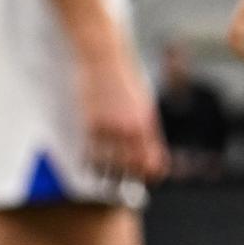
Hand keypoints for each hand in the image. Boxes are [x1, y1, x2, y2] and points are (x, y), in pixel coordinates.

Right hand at [76, 43, 168, 182]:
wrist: (105, 59)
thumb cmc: (126, 81)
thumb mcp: (143, 103)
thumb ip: (146, 127)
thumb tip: (148, 151)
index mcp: (147, 122)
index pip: (153, 157)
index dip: (153, 172)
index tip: (151, 179)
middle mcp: (131, 128)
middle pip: (132, 165)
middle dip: (130, 177)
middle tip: (127, 184)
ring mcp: (111, 127)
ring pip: (110, 163)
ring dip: (109, 175)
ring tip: (108, 180)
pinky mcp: (91, 124)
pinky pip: (92, 153)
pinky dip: (91, 164)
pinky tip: (90, 168)